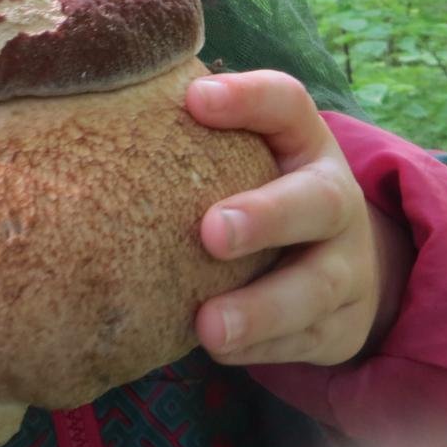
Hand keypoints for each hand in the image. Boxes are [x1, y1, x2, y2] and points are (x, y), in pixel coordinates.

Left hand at [187, 70, 404, 366]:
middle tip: (211, 231)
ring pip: (316, 288)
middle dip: (267, 216)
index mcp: (305, 145)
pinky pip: (304, 341)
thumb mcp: (248, 157)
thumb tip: (100, 111)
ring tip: (208, 326)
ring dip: (261, 309)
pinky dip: (261, 348)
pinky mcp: (340, 326)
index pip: (287, 104)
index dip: (248, 98)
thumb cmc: (263, 195)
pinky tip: (219, 348)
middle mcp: (336, 201)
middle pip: (318, 200)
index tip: (195, 100)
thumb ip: (197, 135)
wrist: (343, 266)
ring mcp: (347, 267)